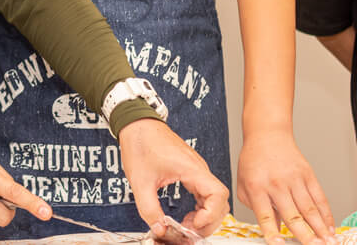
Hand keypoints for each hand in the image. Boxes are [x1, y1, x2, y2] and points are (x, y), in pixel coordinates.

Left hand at [118, 118, 228, 237]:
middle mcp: (198, 168)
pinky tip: (187, 216)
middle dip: (209, 221)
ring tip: (187, 227)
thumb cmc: (140, 143)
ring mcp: (196, 169)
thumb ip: (149, 208)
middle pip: (220, 201)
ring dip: (205, 216)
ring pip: (214, 199)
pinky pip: (204, 193)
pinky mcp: (190, 171)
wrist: (136, 124)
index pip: (218, 194)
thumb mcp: (140, 181)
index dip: (210, 214)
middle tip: (189, 233)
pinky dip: (200, 208)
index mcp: (191, 168)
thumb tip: (160, 229)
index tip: (193, 225)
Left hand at [238, 128, 335, 244]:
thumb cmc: (253, 161)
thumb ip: (255, 206)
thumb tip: (273, 227)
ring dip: (320, 229)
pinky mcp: (308, 175)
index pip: (264, 215)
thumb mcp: (244, 183)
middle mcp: (276, 184)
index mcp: (256, 188)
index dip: (272, 232)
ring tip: (328, 243)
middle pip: (292, 214)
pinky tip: (330, 228)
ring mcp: (294, 179)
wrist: (267, 136)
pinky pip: (320, 198)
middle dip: (305, 235)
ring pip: (309, 209)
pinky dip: (327, 215)